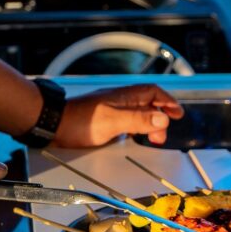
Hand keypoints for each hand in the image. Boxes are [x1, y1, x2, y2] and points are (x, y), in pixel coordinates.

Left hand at [53, 84, 183, 147]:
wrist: (52, 124)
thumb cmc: (80, 121)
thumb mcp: (114, 121)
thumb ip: (138, 120)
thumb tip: (163, 119)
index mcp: (125, 97)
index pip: (153, 93)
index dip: (167, 102)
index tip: (177, 113)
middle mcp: (119, 100)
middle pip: (147, 103)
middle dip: (159, 116)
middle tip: (162, 134)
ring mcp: (111, 109)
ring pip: (137, 113)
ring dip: (148, 123)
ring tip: (151, 138)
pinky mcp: (102, 120)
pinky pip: (126, 121)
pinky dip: (135, 128)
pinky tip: (132, 137)